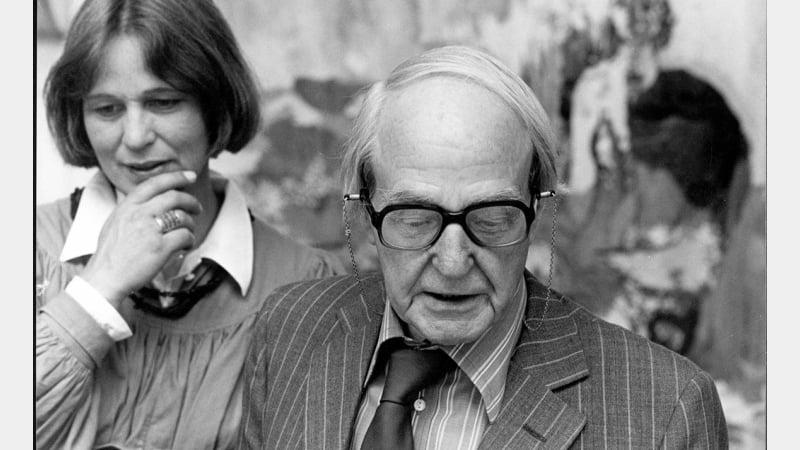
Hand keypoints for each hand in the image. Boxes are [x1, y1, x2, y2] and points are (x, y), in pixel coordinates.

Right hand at [81, 171, 201, 307]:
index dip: (176, 177)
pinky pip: (185, 236)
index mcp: (127, 206)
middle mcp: (138, 214)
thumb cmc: (110, 254)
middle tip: (198, 208)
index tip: (190, 176)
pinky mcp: (160, 247)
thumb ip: (132, 209)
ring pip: (182, 216)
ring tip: (188, 233)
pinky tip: (185, 246)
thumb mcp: (115, 222)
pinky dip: (190, 240)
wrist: (105, 278)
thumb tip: (153, 201)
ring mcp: (150, 230)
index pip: (155, 183)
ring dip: (191, 224)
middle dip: (191, 201)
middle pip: (174, 197)